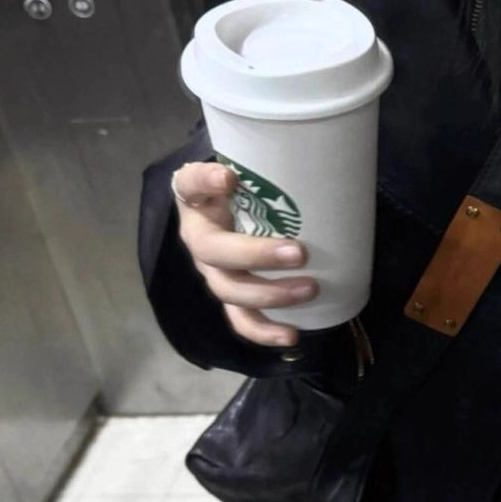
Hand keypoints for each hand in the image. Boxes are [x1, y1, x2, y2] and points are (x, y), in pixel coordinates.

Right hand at [172, 163, 316, 348]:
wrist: (238, 218)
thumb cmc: (243, 193)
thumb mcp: (242, 171)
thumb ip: (247, 165)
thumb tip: (232, 176)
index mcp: (197, 205)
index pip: (190, 186)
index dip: (205, 182)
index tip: (229, 179)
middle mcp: (202, 244)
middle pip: (218, 256)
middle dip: (259, 257)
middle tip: (301, 252)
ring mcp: (217, 275)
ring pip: (233, 293)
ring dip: (271, 296)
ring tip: (310, 290)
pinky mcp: (235, 299)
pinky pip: (243, 320)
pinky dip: (264, 332)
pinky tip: (291, 336)